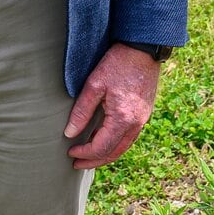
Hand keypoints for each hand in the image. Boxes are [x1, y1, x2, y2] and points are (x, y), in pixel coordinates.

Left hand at [63, 43, 161, 169]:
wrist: (142, 49)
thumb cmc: (117, 63)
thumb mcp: (94, 85)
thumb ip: (81, 111)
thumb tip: (69, 133)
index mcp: (122, 118)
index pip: (101, 147)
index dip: (85, 154)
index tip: (70, 153)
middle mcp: (135, 124)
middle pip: (114, 153)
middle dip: (94, 161)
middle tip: (77, 164)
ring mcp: (143, 120)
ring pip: (123, 147)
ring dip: (106, 155)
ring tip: (89, 157)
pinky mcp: (144, 114)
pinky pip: (130, 137)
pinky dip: (116, 145)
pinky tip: (104, 140)